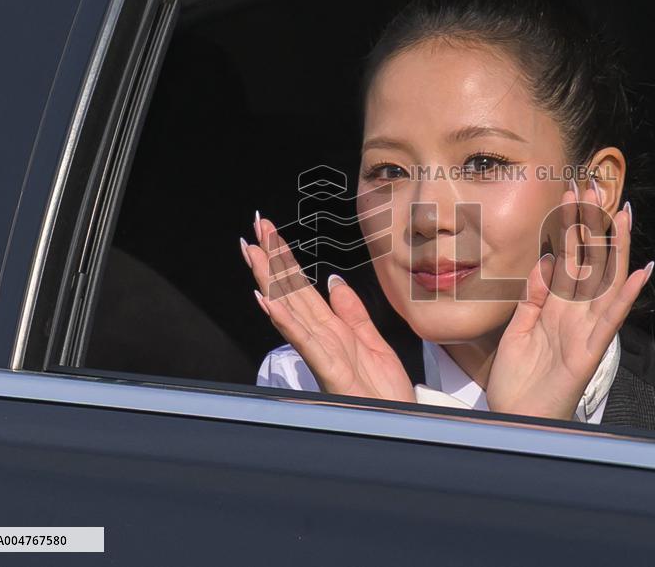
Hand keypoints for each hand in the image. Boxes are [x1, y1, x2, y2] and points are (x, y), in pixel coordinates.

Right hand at [241, 213, 415, 402]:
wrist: (402, 426)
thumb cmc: (387, 396)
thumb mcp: (375, 345)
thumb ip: (353, 313)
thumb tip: (333, 282)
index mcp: (334, 332)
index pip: (303, 288)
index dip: (286, 259)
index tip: (270, 231)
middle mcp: (323, 340)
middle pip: (292, 293)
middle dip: (272, 260)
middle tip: (253, 227)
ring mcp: (324, 356)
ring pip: (292, 311)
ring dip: (270, 281)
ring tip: (251, 253)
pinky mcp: (331, 374)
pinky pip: (307, 343)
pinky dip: (286, 322)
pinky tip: (269, 301)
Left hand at [485, 180, 652, 420]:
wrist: (517, 422)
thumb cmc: (518, 383)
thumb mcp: (519, 331)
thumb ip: (532, 299)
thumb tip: (543, 264)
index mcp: (556, 308)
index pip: (566, 258)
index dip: (568, 225)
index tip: (568, 192)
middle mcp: (575, 314)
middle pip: (588, 260)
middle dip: (591, 224)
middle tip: (594, 185)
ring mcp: (585, 331)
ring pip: (606, 282)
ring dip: (616, 248)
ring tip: (625, 215)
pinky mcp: (589, 352)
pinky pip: (610, 320)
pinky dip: (626, 297)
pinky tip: (640, 273)